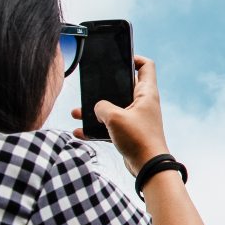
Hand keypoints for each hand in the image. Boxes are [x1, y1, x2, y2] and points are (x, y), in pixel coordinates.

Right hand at [72, 55, 169, 175]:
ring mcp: (136, 118)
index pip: (146, 66)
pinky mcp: (129, 132)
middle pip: (124, 86)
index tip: (119, 59)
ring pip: (113, 107)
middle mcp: (143, 103)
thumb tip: (97, 108)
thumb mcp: (115, 117)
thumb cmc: (138, 139)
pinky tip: (80, 131)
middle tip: (91, 87)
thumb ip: (102, 107)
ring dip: (96, 110)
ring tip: (77, 112)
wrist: (147, 166)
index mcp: (146, 93)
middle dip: (105, 87)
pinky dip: (96, 127)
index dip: (134, 58)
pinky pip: (110, 125)